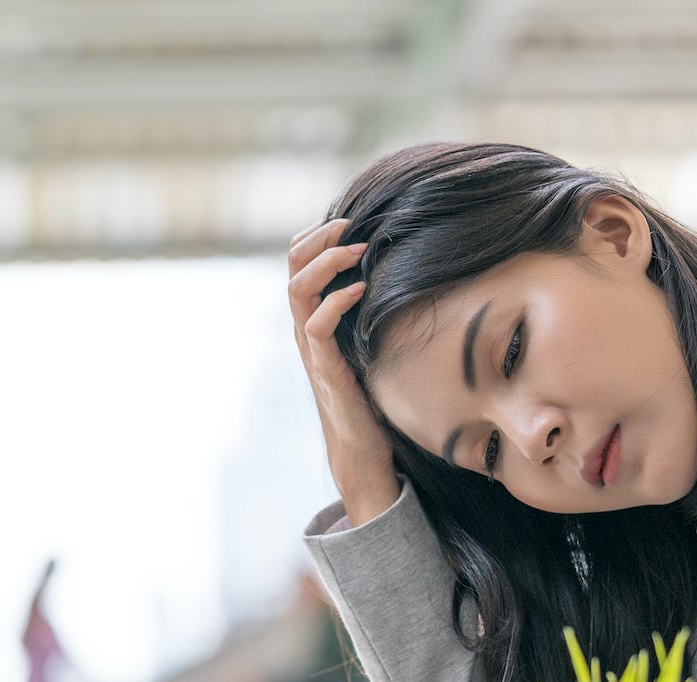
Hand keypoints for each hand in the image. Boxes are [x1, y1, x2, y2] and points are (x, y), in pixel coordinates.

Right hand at [287, 218, 399, 526]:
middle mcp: (306, 329)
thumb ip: (372, 314)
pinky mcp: (326, 369)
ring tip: (357, 250)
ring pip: (297, 290)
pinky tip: (361, 290)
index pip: (299, 261)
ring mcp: (312, 349)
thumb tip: (404, 278)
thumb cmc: (371, 394)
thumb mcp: (370, 342)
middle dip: (319, 238)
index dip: (318, 235)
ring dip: (326, 262)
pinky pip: (317, 326)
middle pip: (292, 266)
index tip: (351, 221)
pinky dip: (336, 302)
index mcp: (315, 317)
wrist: (362, 446)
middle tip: (352, 225)